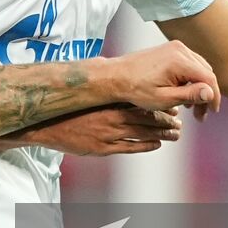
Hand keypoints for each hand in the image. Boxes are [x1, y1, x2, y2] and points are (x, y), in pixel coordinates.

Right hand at [31, 104, 185, 155]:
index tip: (174, 106)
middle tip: (179, 121)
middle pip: (149, 119)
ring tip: (174, 133)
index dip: (161, 105)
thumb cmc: (71, 108)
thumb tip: (126, 79)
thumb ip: (110, 91)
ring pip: (144, 134)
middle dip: (167, 121)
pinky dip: (147, 145)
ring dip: (163, 134)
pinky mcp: (104, 148)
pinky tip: (157, 143)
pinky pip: (132, 147)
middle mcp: (113, 117)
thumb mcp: (92, 95)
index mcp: (111, 101)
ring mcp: (110, 134)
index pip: (144, 102)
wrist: (49, 125)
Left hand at [110, 40, 219, 114]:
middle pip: (205, 72)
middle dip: (206, 94)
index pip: (208, 78)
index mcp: (179, 60)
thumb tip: (211, 93)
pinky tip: (184, 93)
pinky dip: (191, 78)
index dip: (213, 97)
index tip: (211, 111)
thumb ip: (190, 95)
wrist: (116, 76)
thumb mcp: (164, 98)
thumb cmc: (136, 89)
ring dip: (199, 87)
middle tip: (200, 114)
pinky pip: (189, 63)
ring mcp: (175, 47)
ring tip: (192, 107)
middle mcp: (179, 49)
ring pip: (199, 68)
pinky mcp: (170, 49)